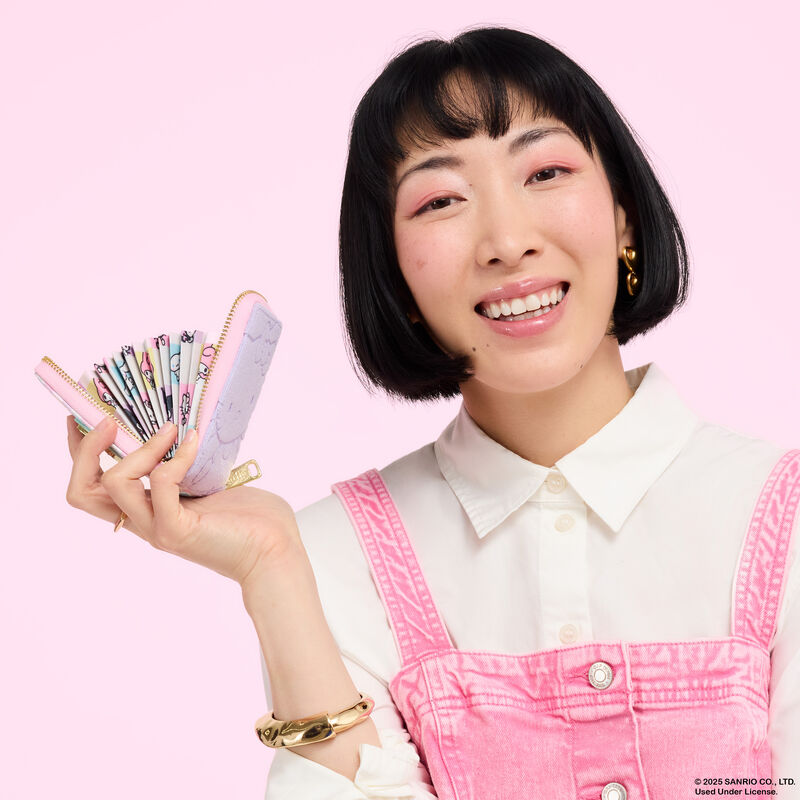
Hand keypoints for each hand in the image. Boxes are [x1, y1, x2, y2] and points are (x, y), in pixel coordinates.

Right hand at [64, 415, 302, 588]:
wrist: (277, 553)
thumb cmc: (253, 520)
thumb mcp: (212, 482)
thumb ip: (190, 462)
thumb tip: (188, 425)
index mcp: (148, 510)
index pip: (92, 485)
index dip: (79, 451)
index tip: (82, 416)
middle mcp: (145, 522)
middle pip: (82, 493)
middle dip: (87, 450)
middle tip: (110, 422)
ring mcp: (158, 528)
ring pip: (114, 484)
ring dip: (140, 448)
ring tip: (171, 430)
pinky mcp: (178, 530)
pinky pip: (161, 483)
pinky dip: (176, 457)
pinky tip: (194, 443)